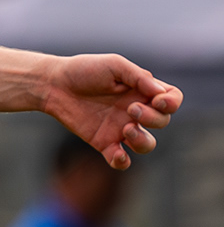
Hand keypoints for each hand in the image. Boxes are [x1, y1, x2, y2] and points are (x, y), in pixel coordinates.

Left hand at [44, 54, 182, 168]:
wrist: (54, 85)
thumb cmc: (84, 70)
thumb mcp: (114, 65)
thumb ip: (139, 77)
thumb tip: (160, 93)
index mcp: (141, 90)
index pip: (172, 100)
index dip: (172, 103)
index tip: (158, 100)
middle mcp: (135, 111)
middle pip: (162, 122)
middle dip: (153, 118)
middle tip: (130, 109)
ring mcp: (120, 128)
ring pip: (147, 145)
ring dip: (142, 140)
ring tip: (125, 129)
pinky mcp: (104, 142)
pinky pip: (121, 160)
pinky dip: (123, 161)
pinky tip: (117, 154)